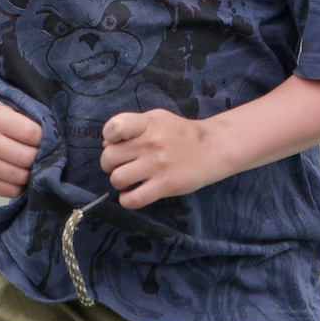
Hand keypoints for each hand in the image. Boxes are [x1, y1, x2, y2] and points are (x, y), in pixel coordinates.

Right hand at [0, 103, 42, 197]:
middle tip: (42, 155)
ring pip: (20, 177)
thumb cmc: (7, 125)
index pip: (31, 133)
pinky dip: (21, 186)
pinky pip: (12, 191)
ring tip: (32, 165)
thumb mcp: (18, 112)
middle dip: (40, 158)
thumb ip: (36, 122)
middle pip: (26, 157)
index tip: (47, 139)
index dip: (45, 138)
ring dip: (32, 174)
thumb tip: (56, 144)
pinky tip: (20, 176)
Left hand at [101, 109, 223, 209]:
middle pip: (109, 158)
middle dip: (110, 165)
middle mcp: (150, 142)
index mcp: (147, 123)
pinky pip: (133, 199)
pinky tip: (133, 195)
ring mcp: (157, 165)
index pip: (114, 127)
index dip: (109, 138)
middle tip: (122, 166)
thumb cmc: (181, 134)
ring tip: (129, 181)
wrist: (213, 148)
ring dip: (119, 182)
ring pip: (117, 178)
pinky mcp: (165, 185)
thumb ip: (132, 128)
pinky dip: (127, 200)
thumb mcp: (158, 120)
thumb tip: (106, 145)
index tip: (118, 144)